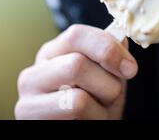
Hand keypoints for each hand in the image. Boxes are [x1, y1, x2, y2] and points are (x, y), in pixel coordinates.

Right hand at [15, 24, 137, 118]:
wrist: (88, 124)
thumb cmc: (97, 102)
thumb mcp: (108, 75)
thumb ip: (112, 54)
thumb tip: (120, 35)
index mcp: (55, 52)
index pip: (77, 35)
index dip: (108, 48)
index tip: (130, 68)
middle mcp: (35, 72)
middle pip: (76, 64)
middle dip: (107, 83)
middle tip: (112, 94)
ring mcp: (28, 98)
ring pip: (76, 96)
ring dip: (100, 104)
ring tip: (98, 108)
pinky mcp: (29, 117)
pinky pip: (73, 113)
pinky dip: (93, 117)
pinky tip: (87, 119)